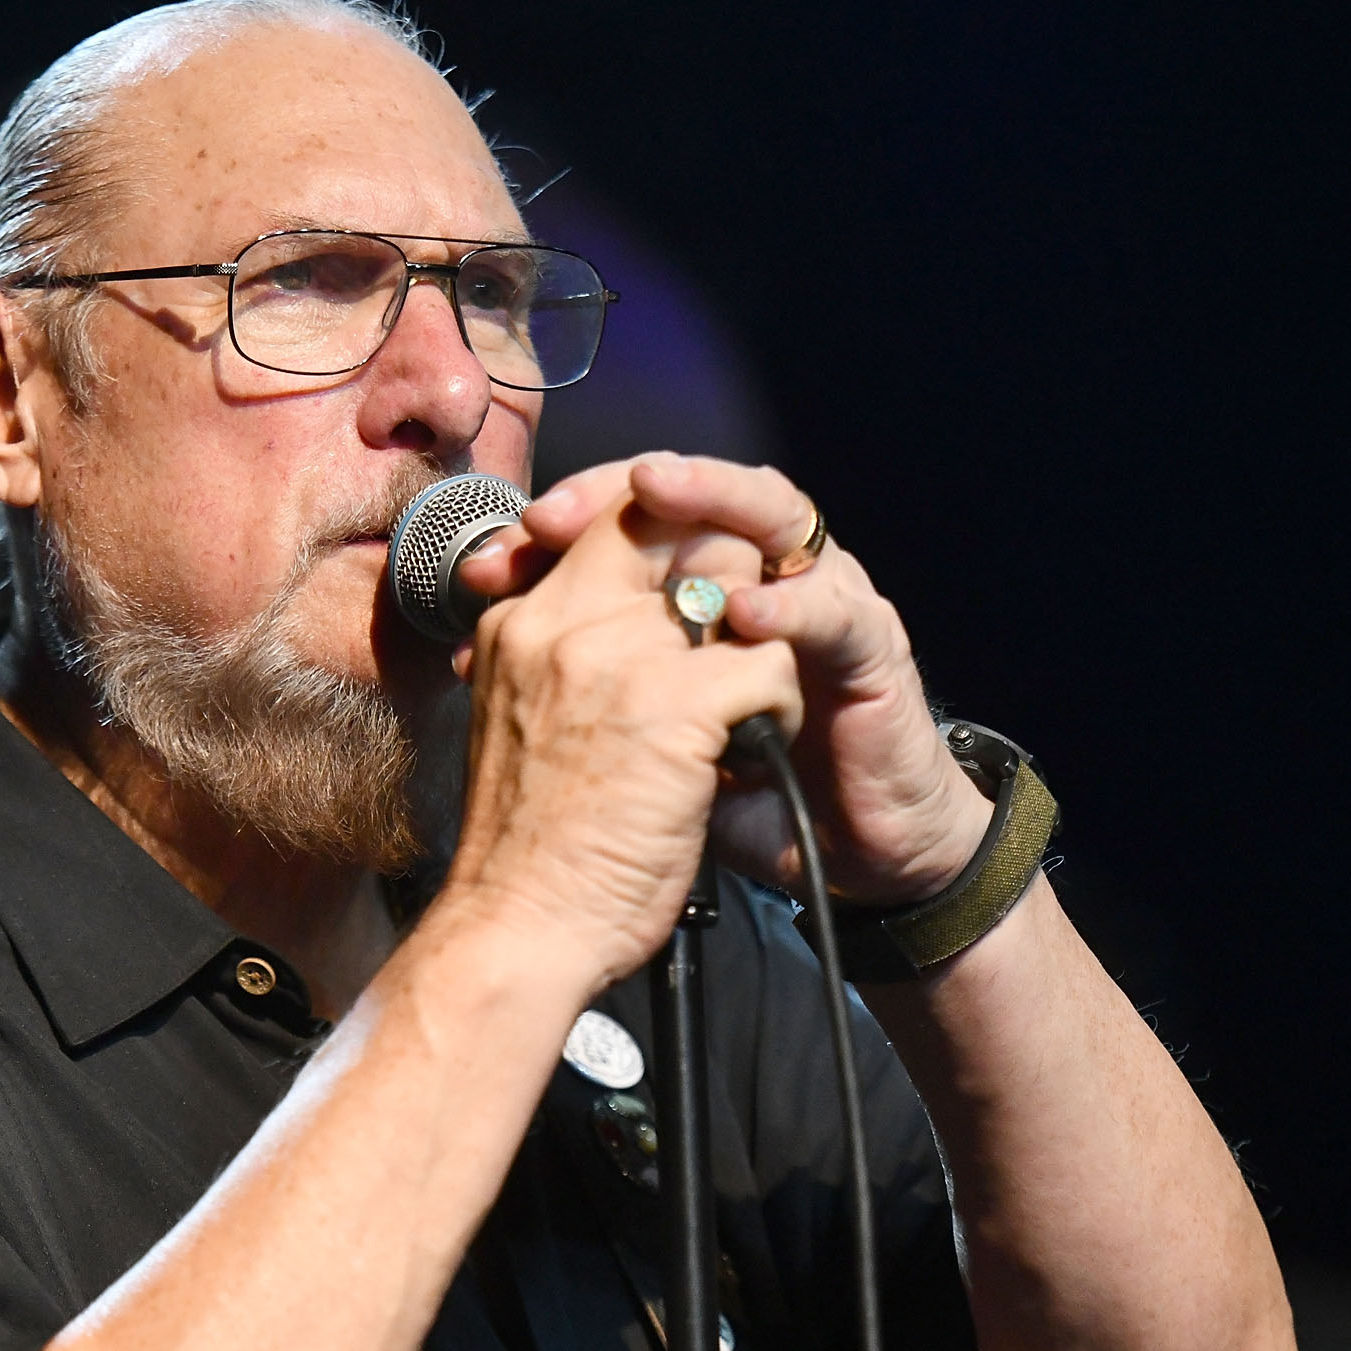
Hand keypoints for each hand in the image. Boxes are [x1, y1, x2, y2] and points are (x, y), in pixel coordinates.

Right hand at [435, 492, 803, 991]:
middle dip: (724, 569)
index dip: (666, 538)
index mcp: (519, 624)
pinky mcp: (674, 707)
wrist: (518, 930)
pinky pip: (767, 663)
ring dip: (755, 646)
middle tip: (739, 640)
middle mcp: (561, 622)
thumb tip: (613, 633)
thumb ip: (557, 666)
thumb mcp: (519, 726)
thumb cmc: (528, 852)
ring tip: (745, 712)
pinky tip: (755, 752)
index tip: (697, 593)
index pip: (604, 521)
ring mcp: (616, 658)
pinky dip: (779, 707)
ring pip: (733, 591)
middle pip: (669, 528)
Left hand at [486, 453, 989, 906]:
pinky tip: (743, 612)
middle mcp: (760, 577)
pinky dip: (789, 602)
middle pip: (696, 493)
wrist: (842, 862)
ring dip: (710, 496)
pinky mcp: (872, 649)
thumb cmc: (742, 795)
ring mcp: (821, 601)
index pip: (632, 518)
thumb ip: (582, 685)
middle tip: (560, 509)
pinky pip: (833, 607)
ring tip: (654, 492)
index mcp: (699, 591)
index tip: (493, 556)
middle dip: (625, 488)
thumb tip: (478, 657)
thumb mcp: (642, 740)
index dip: (564, 521)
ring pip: (772, 511)